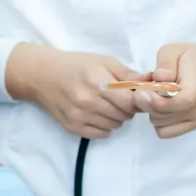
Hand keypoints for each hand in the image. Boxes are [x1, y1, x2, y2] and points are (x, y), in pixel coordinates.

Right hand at [7, 44, 139, 138]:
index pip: (130, 102)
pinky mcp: (73, 127)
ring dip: (116, 117)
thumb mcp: (103, 61)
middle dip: (127, 108)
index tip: (134, 94)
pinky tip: (97, 114)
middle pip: (124, 115)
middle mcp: (87, 101)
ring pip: (114, 126)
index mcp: (97, 81)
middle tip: (118, 98)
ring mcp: (79, 116)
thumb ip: (128, 74)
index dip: (137, 99)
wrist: (42, 75)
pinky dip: (104, 126)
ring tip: (106, 104)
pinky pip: (101, 134)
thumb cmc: (75, 65)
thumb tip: (152, 82)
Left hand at [133, 43, 195, 138]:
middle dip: (146, 102)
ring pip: (159, 124)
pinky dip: (157, 121)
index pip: (174, 103)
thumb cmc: (192, 59)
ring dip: (151, 111)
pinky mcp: (191, 126)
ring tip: (155, 94)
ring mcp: (195, 119)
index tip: (142, 89)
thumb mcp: (175, 50)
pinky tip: (159, 105)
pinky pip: (164, 132)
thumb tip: (159, 77)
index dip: (154, 100)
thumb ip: (165, 63)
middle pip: (161, 115)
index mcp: (195, 88)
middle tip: (147, 87)